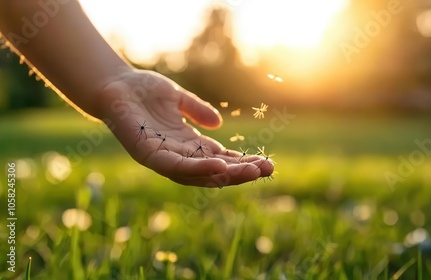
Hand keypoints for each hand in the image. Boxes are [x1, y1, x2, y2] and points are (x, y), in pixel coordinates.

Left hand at [97, 69, 273, 186]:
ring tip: (252, 172)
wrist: (113, 83)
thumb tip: (218, 124)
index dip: (241, 162)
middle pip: (214, 170)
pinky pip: (176, 167)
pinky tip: (220, 166)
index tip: (266, 162)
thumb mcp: (178, 98)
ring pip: (199, 174)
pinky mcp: (148, 154)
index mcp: (187, 143)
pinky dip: (199, 169)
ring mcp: (163, 157)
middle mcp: (178, 154)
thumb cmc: (143, 90)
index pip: (219, 158)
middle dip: (242, 172)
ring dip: (227, 174)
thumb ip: (197, 110)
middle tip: (268, 170)